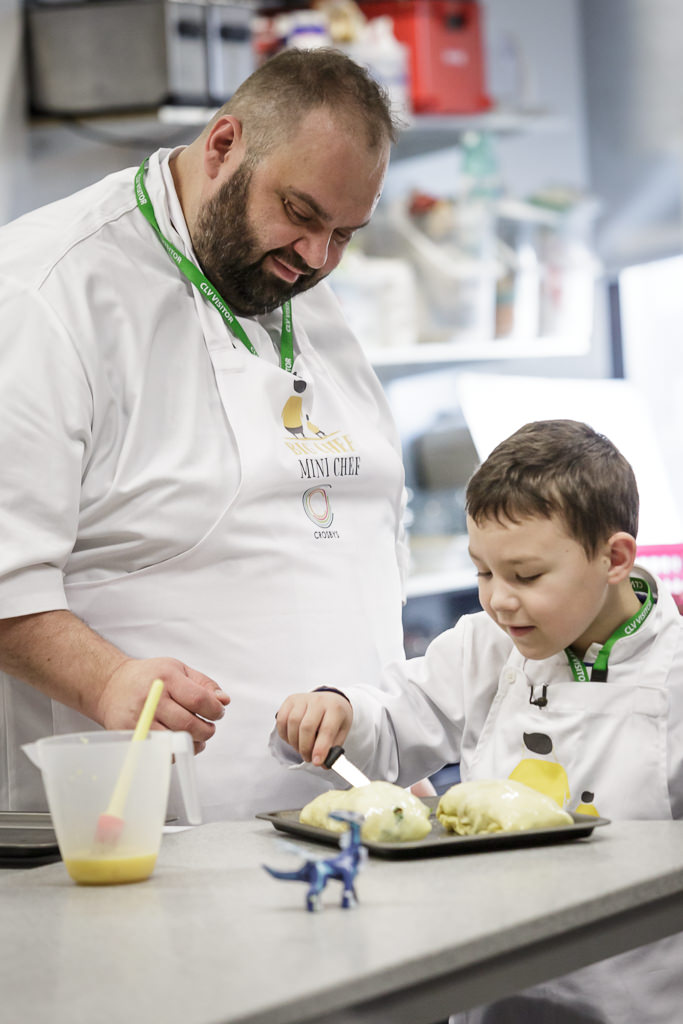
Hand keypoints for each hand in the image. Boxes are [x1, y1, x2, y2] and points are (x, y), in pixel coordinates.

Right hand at [97, 657, 229, 753]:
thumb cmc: (150, 676)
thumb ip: (204, 684)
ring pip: (176, 741)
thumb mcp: (178, 669)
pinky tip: (178, 740)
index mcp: (167, 678)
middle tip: (208, 727)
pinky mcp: (132, 736)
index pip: (199, 700)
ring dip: (194, 743)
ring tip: (196, 735)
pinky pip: (162, 752)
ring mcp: (140, 719)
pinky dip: (176, 750)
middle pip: (189, 724)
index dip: (215, 710)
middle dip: (207, 730)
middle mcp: (152, 698)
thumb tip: (224, 701)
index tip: (218, 712)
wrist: (112, 685)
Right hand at [276, 691, 352, 765]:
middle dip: (305, 748)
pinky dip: (285, 734)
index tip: (317, 762)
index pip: (327, 729)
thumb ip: (333, 748)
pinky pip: (281, 720)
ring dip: (294, 742)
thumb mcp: (341, 732)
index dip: (320, 748)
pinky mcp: (290, 700)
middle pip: (306, 727)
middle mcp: (318, 701)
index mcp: (335, 708)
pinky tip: (293, 739)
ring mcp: (303, 699)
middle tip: (308, 758)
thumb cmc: (335, 718)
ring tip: (301, 748)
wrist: (330, 699)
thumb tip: (323, 764)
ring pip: (292, 723)